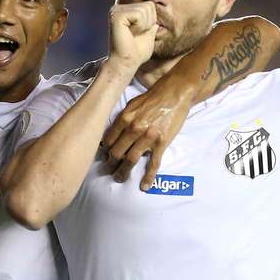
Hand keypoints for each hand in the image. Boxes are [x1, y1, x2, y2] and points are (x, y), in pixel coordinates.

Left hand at [102, 75, 191, 189]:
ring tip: (119, 178)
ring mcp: (148, 137)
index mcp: (125, 118)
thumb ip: (122, 119)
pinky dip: (148, 177)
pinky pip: (153, 164)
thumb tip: (113, 133)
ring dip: (123, 171)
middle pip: (117, 152)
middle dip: (111, 163)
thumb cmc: (153, 97)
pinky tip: (144, 186)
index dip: (105, 150)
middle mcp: (134, 129)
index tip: (104, 155)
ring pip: (131, 160)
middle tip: (109, 169)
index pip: (109, 140)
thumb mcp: (132, 104)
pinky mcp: (161, 143)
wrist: (175, 94)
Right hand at [108, 2, 158, 71]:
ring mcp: (116, 11)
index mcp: (125, 10)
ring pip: (145, 10)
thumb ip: (152, 22)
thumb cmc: (137, 52)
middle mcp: (118, 8)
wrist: (126, 63)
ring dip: (144, 26)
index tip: (140, 34)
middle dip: (148, 23)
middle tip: (136, 35)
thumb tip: (159, 10)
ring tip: (133, 35)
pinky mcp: (116, 16)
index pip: (150, 5)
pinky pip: (139, 15)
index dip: (151, 22)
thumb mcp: (149, 33)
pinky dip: (139, 27)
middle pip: (149, 5)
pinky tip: (130, 34)